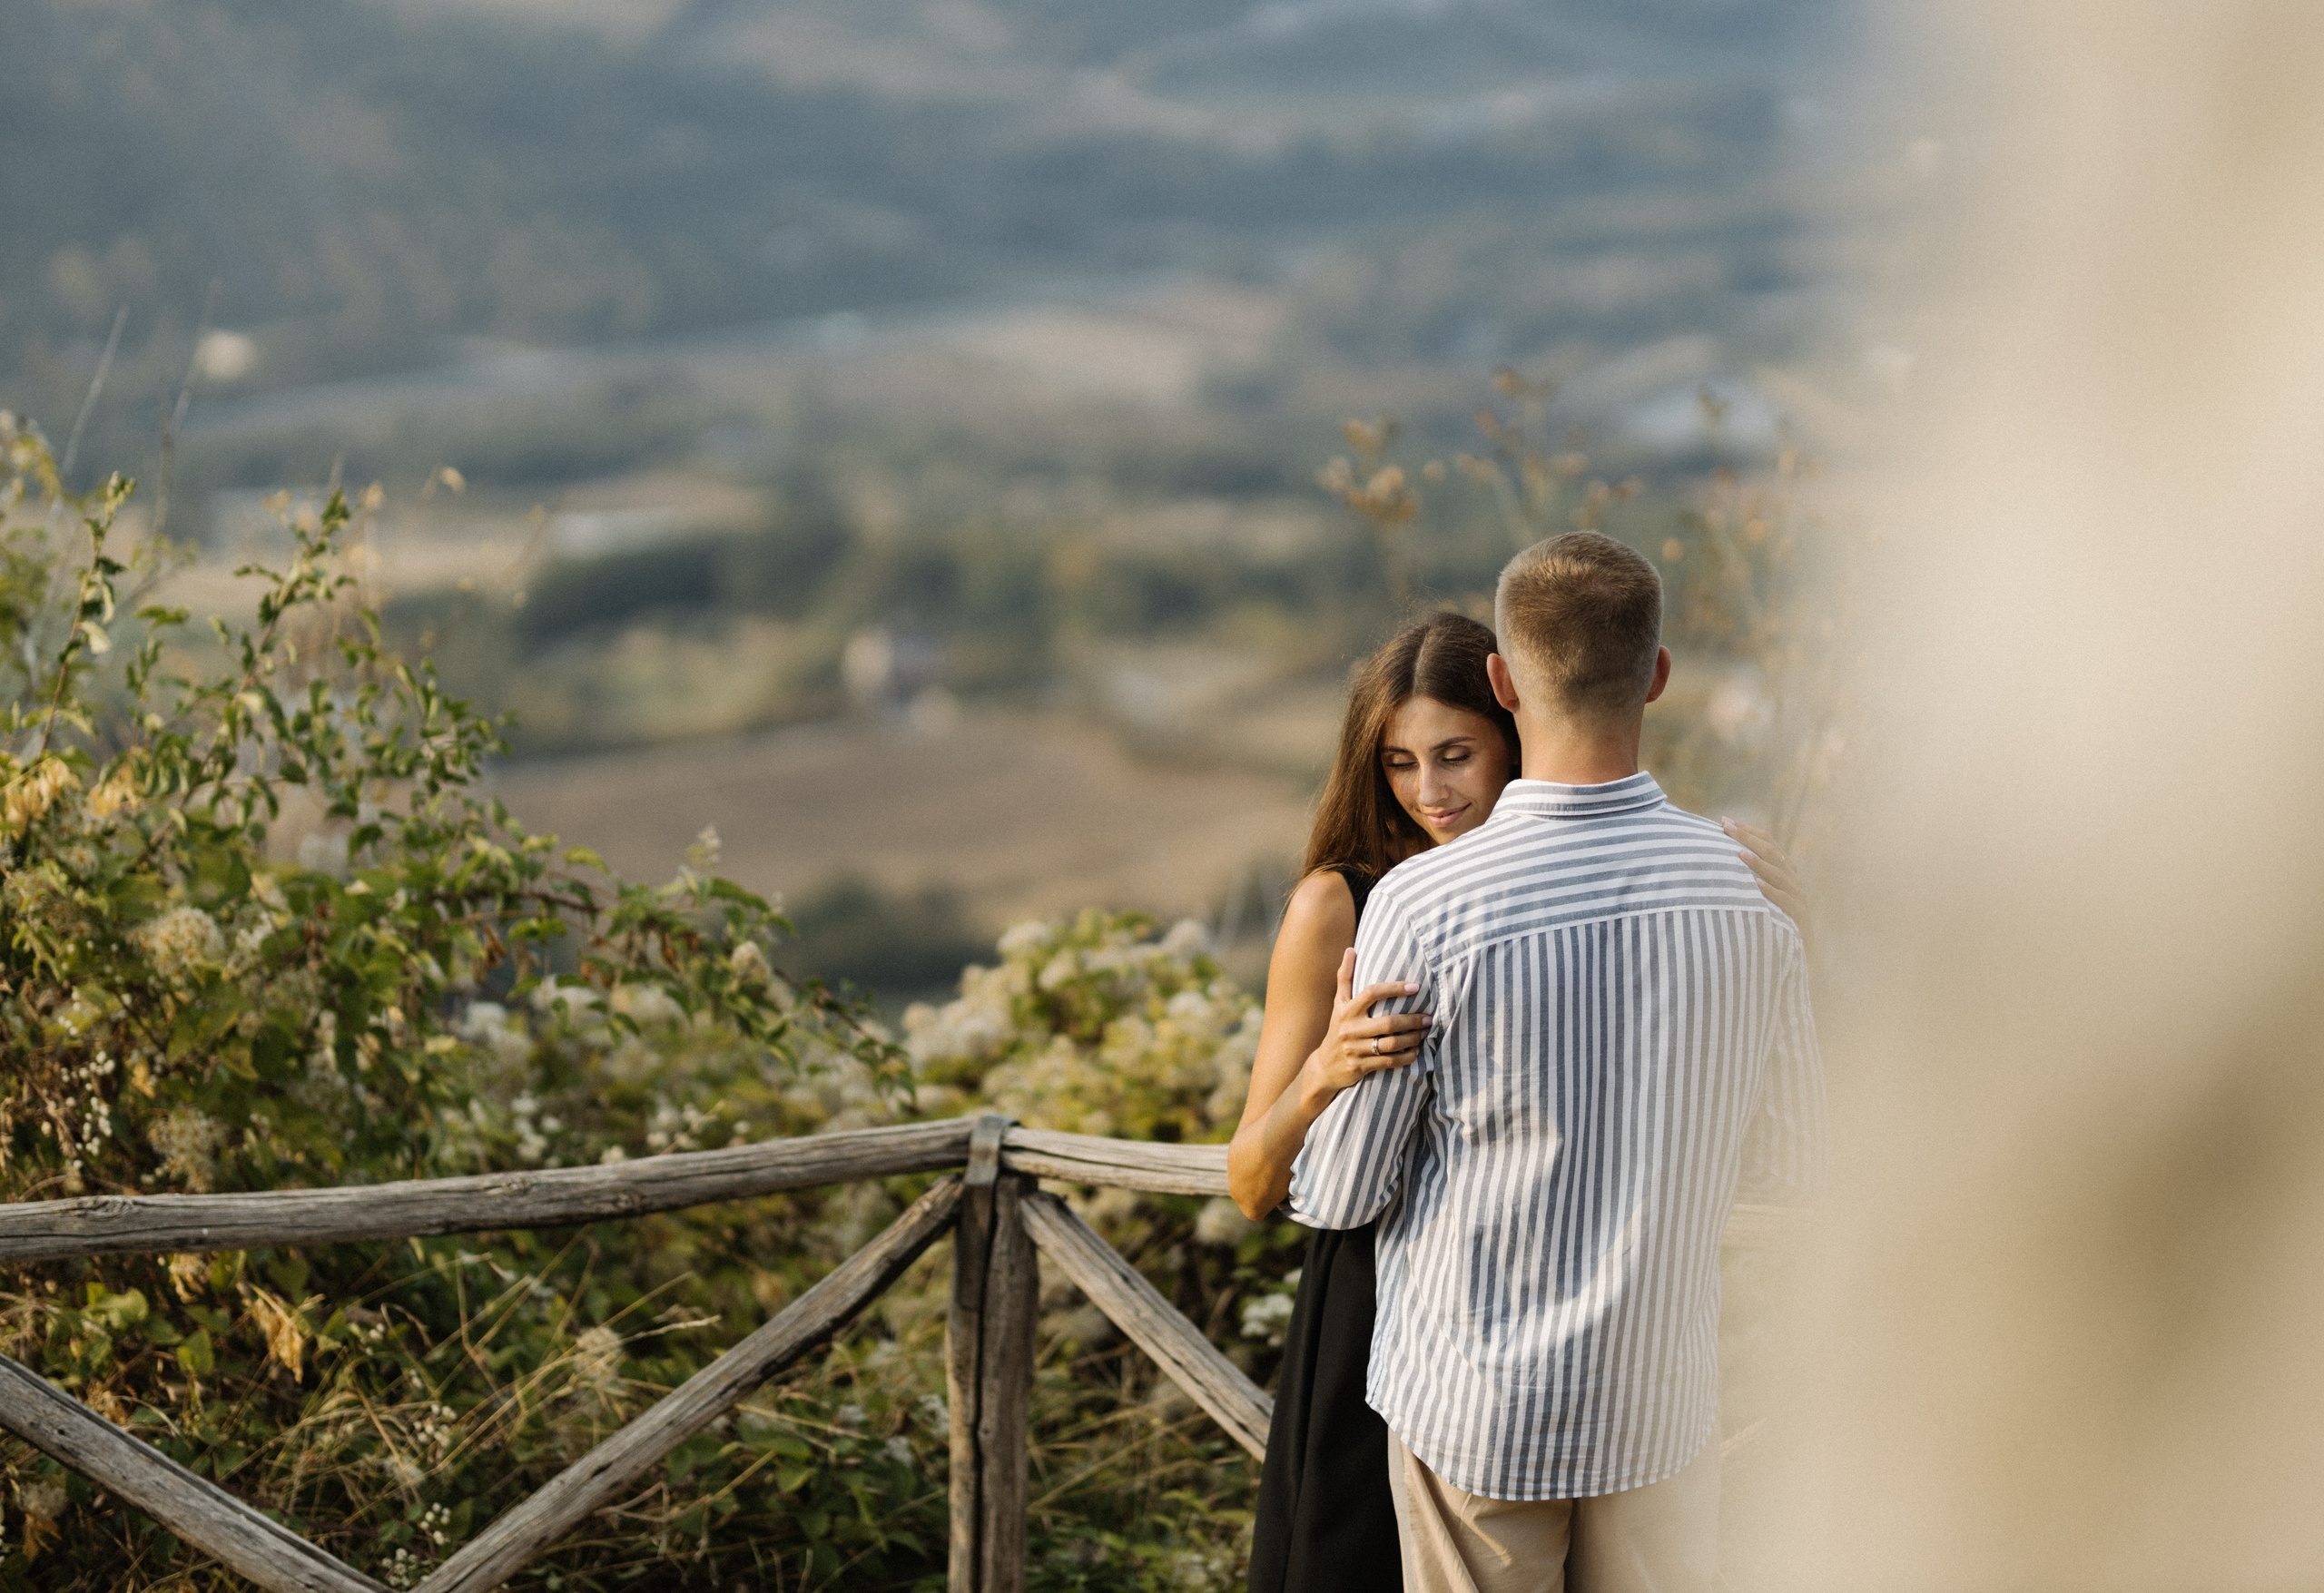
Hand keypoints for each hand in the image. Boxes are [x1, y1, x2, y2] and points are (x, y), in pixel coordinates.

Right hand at [1305, 948, 1430, 1096]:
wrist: (1324, 1066)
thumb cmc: (1337, 1029)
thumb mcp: (1338, 1003)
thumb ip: (1345, 977)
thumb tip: (1351, 949)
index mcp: (1346, 1010)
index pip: (1372, 993)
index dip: (1394, 988)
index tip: (1416, 987)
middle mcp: (1350, 1028)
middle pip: (1388, 1023)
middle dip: (1412, 1020)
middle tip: (1429, 1017)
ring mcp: (1355, 1049)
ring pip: (1391, 1044)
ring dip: (1413, 1038)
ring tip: (1426, 1032)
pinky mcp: (1360, 1066)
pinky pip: (1389, 1062)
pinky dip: (1406, 1057)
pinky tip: (1416, 1051)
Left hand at [1722, 817, 1809, 933]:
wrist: (1800, 945)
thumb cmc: (1775, 915)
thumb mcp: (1764, 890)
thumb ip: (1750, 873)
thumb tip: (1720, 856)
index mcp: (1785, 867)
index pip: (1768, 841)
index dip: (1747, 830)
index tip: (1724, 821)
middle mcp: (1792, 877)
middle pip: (1771, 852)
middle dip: (1747, 837)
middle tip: (1726, 827)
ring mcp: (1797, 895)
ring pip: (1777, 874)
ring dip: (1758, 862)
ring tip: (1739, 853)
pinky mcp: (1797, 914)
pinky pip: (1784, 900)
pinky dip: (1770, 891)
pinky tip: (1756, 884)